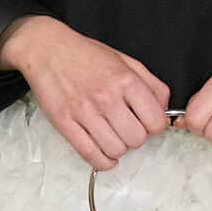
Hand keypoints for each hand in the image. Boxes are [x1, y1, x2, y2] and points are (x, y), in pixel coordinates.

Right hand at [0, 16, 169, 169]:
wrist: (47, 49)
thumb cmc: (85, 54)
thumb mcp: (126, 61)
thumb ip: (151, 85)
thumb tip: (164, 110)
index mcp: (125, 80)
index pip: (156, 122)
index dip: (155, 126)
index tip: (147, 123)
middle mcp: (106, 97)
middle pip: (137, 140)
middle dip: (136, 137)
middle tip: (128, 128)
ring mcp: (84, 112)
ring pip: (116, 150)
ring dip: (119, 148)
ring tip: (113, 137)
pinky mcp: (65, 124)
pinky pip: (91, 156)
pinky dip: (102, 161)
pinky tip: (104, 153)